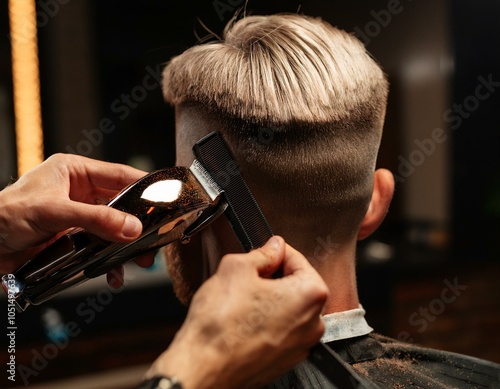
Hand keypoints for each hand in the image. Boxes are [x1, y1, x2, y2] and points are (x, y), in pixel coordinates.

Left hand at [0, 154, 152, 283]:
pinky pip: (101, 249)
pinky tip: (114, 274)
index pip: (119, 175)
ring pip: (114, 229)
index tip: (165, 198)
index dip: (144, 186)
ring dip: (126, 247)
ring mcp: (79, 217)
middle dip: (138, 225)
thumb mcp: (53, 212)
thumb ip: (95, 218)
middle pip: (122, 206)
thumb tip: (131, 227)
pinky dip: (109, 262)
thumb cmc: (4, 216)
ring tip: (139, 261)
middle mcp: (80, 192)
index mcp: (75, 172)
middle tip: (153, 239)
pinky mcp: (75, 240)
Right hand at [145, 236, 328, 388]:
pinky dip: (266, 322)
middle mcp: (313, 322)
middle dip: (272, 277)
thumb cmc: (221, 324)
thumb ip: (262, 253)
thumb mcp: (236, 268)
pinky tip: (243, 321)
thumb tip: (273, 248)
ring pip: (287, 308)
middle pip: (295, 285)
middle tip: (246, 278)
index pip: (297, 259)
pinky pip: (280, 330)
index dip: (274, 252)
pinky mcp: (286, 360)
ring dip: (268, 300)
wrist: (204, 368)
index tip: (262, 252)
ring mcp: (301, 344)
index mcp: (310, 294)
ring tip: (241, 302)